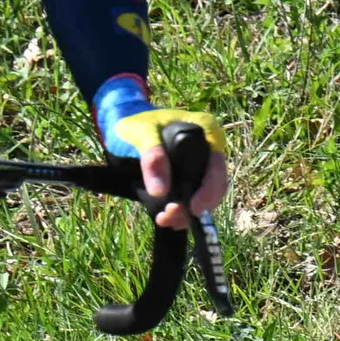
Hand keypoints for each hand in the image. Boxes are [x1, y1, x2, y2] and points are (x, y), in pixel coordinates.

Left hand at [98, 81, 229, 229]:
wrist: (123, 123)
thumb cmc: (135, 122)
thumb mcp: (140, 133)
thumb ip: (152, 157)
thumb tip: (161, 191)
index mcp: (207, 131)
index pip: (217, 165)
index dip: (209, 190)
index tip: (193, 208)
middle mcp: (209, 149)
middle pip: (215, 185)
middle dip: (197, 206)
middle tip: (171, 216)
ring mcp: (201, 165)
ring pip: (205, 196)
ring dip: (187, 213)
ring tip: (165, 219)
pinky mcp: (189, 177)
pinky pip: (192, 198)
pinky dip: (182, 212)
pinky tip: (166, 217)